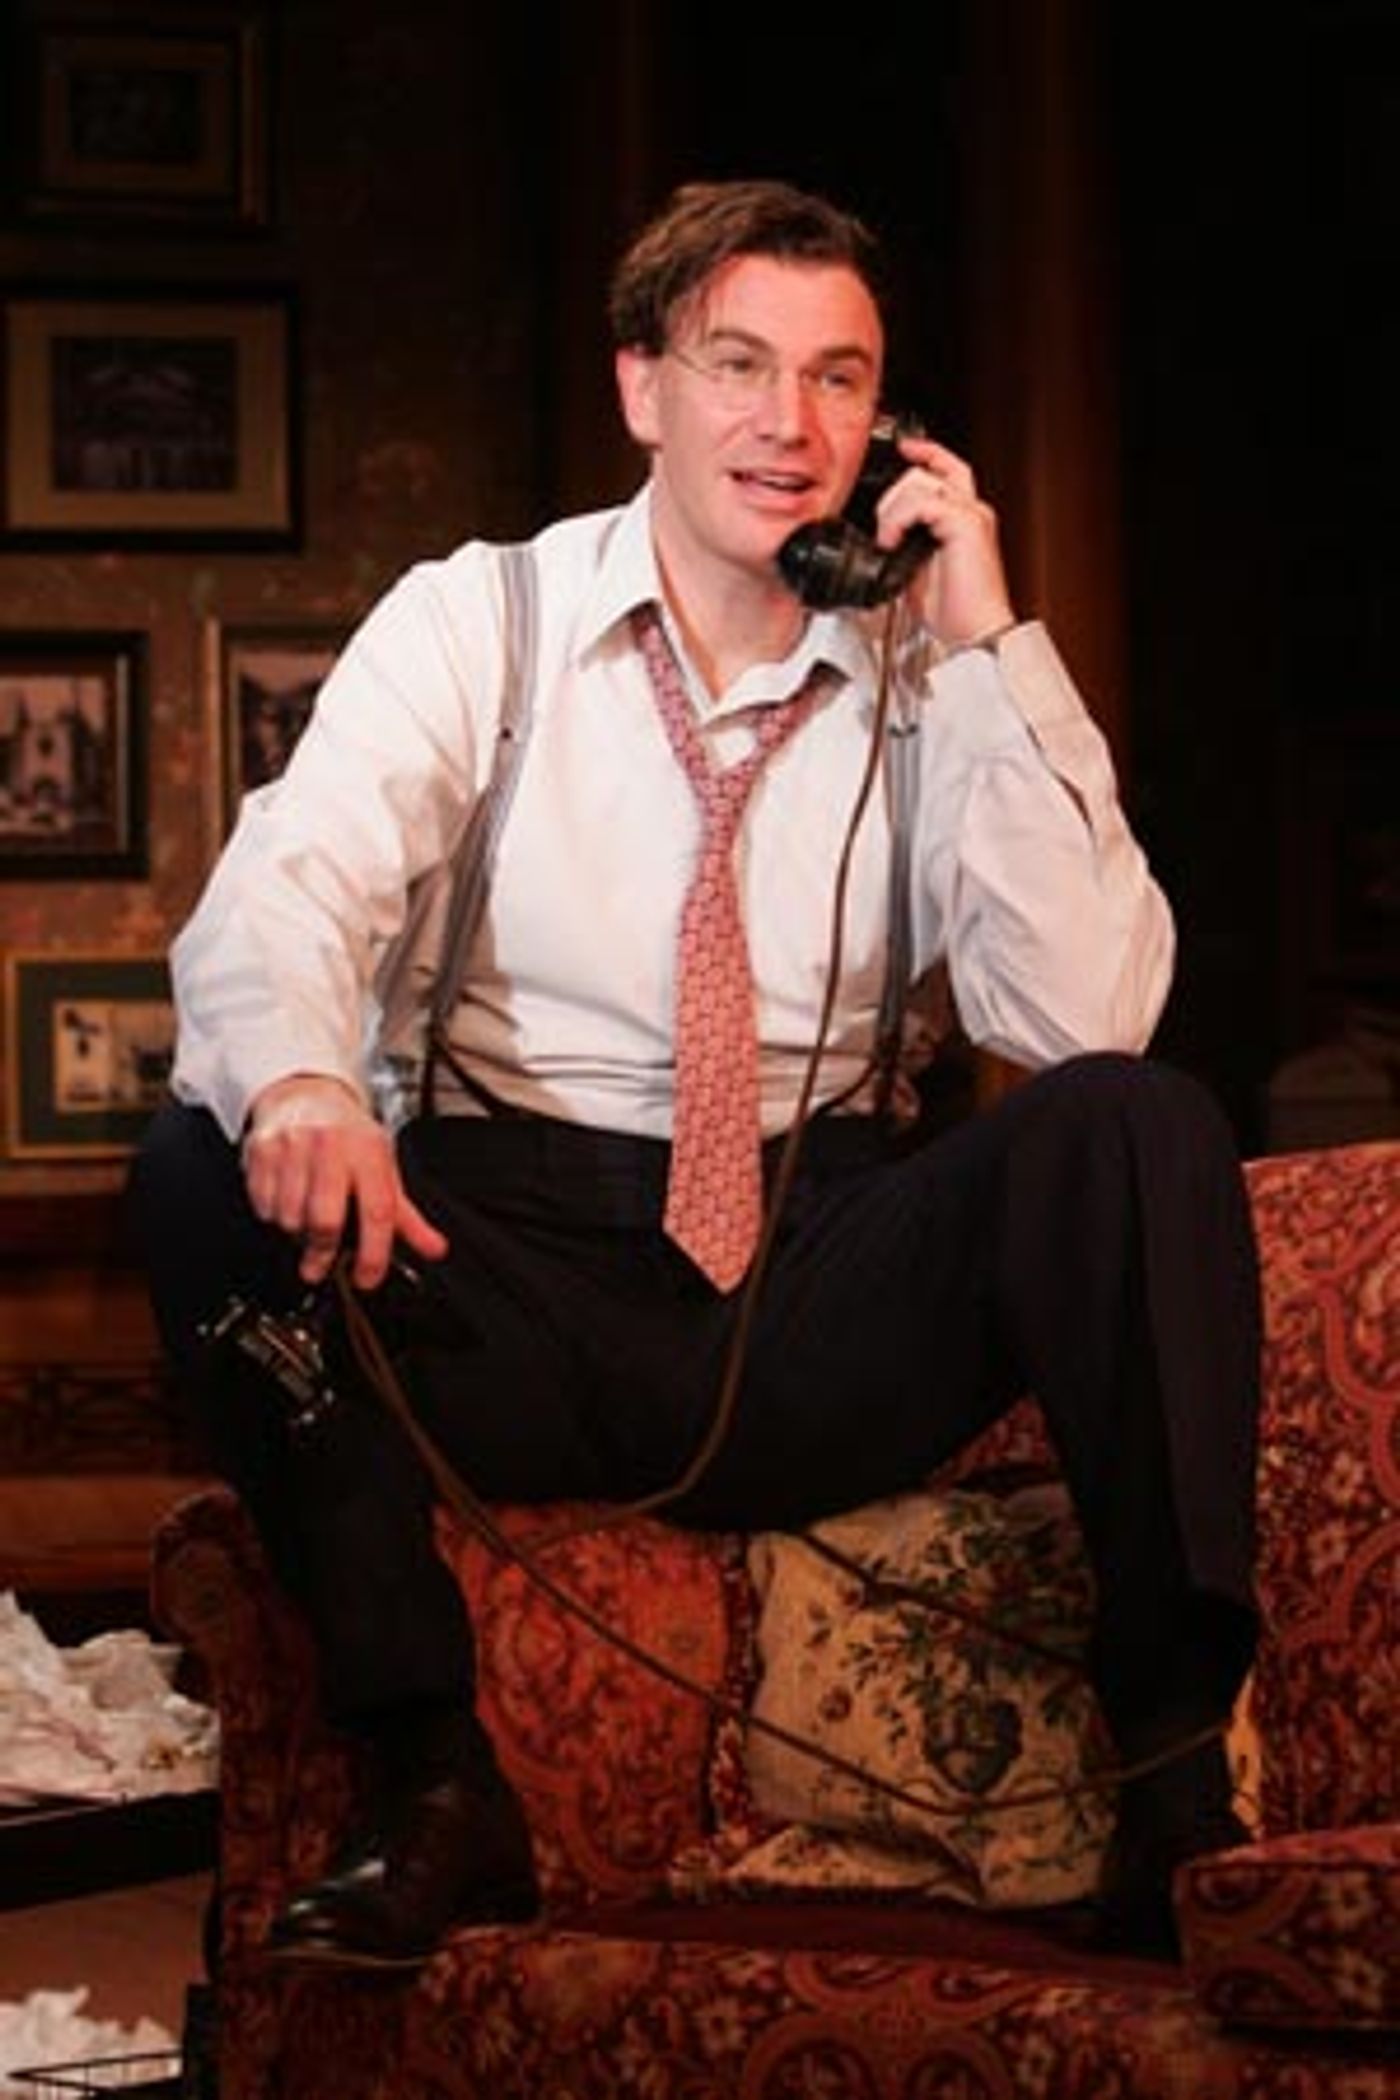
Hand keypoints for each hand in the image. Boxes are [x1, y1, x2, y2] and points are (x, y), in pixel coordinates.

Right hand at [242, 1074, 447, 1289]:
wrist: (305, 1095)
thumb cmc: (348, 1136)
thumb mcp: (383, 1168)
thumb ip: (406, 1216)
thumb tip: (434, 1248)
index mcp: (369, 1152)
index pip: (377, 1212)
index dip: (373, 1255)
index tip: (366, 1279)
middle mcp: (332, 1147)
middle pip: (325, 1221)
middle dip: (323, 1254)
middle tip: (320, 1266)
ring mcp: (294, 1147)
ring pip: (290, 1219)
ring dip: (297, 1235)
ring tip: (306, 1223)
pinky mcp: (262, 1151)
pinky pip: (264, 1206)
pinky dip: (274, 1217)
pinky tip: (287, 1203)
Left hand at [878, 435, 1016, 647]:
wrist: (977, 633)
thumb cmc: (957, 611)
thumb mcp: (917, 572)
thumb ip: (905, 545)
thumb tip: (882, 539)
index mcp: (965, 519)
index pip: (948, 469)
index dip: (926, 452)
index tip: (903, 448)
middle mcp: (973, 511)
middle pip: (929, 471)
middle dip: (894, 494)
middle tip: (884, 529)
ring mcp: (972, 515)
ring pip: (922, 483)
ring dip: (893, 510)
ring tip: (888, 540)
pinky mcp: (967, 525)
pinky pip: (924, 503)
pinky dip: (900, 519)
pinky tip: (893, 542)